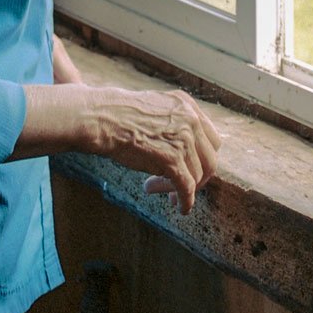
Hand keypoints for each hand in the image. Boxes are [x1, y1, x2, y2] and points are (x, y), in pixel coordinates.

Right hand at [81, 85, 221, 213]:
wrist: (102, 118)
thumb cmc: (119, 116)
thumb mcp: (155, 110)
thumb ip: (173, 123)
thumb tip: (182, 150)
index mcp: (187, 105)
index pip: (211, 138)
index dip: (201, 158)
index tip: (191, 169)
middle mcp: (190, 120)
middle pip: (210, 159)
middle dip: (197, 176)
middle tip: (181, 186)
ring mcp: (183, 139)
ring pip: (197, 175)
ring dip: (181, 188)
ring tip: (161, 191)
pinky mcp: (173, 160)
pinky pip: (187, 187)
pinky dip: (185, 201)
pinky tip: (180, 207)